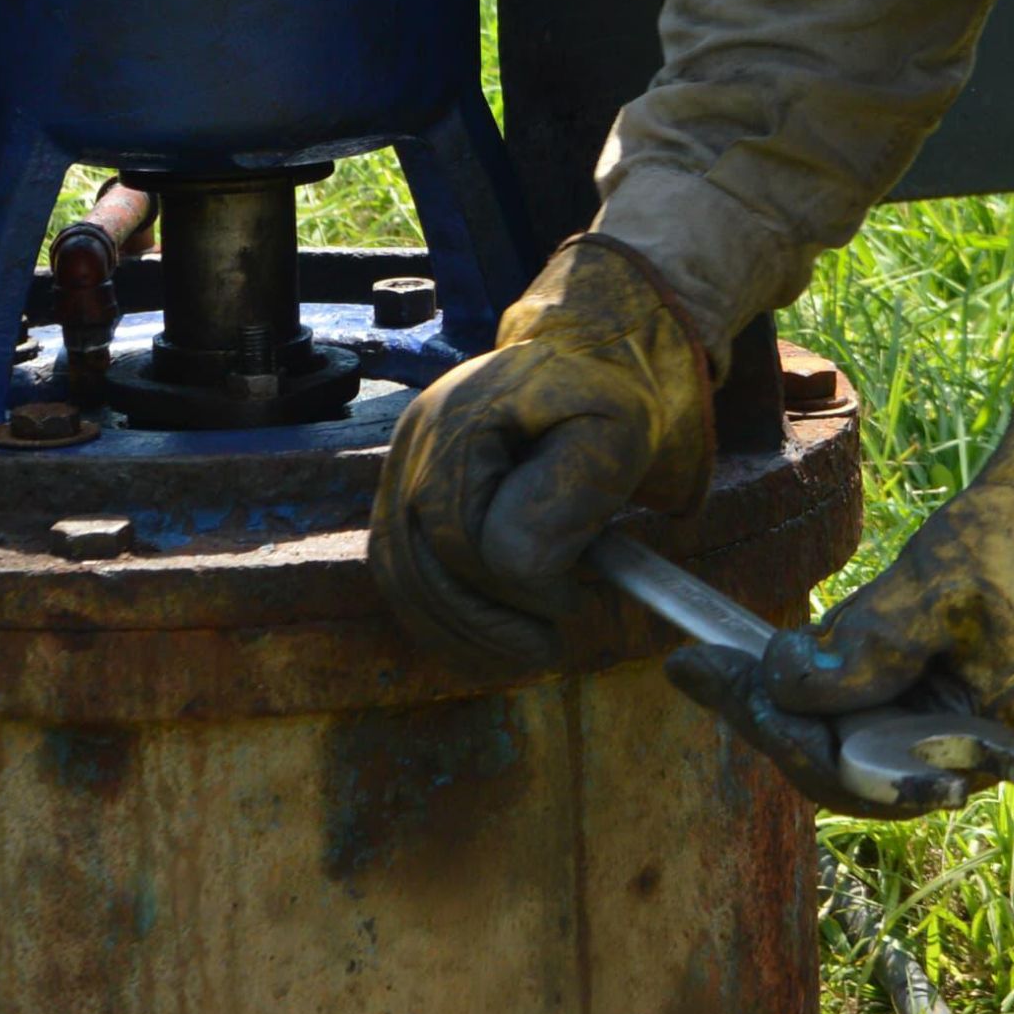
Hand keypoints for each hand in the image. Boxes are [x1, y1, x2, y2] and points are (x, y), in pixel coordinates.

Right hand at [372, 233, 711, 662]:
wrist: (589, 362)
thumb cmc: (608, 402)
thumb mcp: (616, 435)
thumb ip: (568, 494)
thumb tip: (511, 564)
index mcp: (461, 418)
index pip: (456, 534)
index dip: (507, 587)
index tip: (568, 605)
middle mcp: (416, 439)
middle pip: (416, 560)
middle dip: (480, 621)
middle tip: (545, 646)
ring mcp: (402, 463)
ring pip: (397, 573)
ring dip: (453, 630)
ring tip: (520, 650)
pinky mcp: (405, 491)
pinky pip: (400, 568)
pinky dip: (436, 616)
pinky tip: (484, 641)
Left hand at [672, 378, 1013, 815]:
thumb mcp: (948, 580)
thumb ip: (871, 642)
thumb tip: (786, 687)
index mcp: (979, 745)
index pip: (853, 772)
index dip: (771, 727)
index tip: (705, 673)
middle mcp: (968, 759)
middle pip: (846, 770)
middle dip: (768, 721)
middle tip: (697, 671)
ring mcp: (962, 732)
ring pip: (858, 746)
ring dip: (791, 711)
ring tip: (720, 669)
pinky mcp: (955, 699)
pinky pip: (881, 715)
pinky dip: (829, 692)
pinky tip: (780, 663)